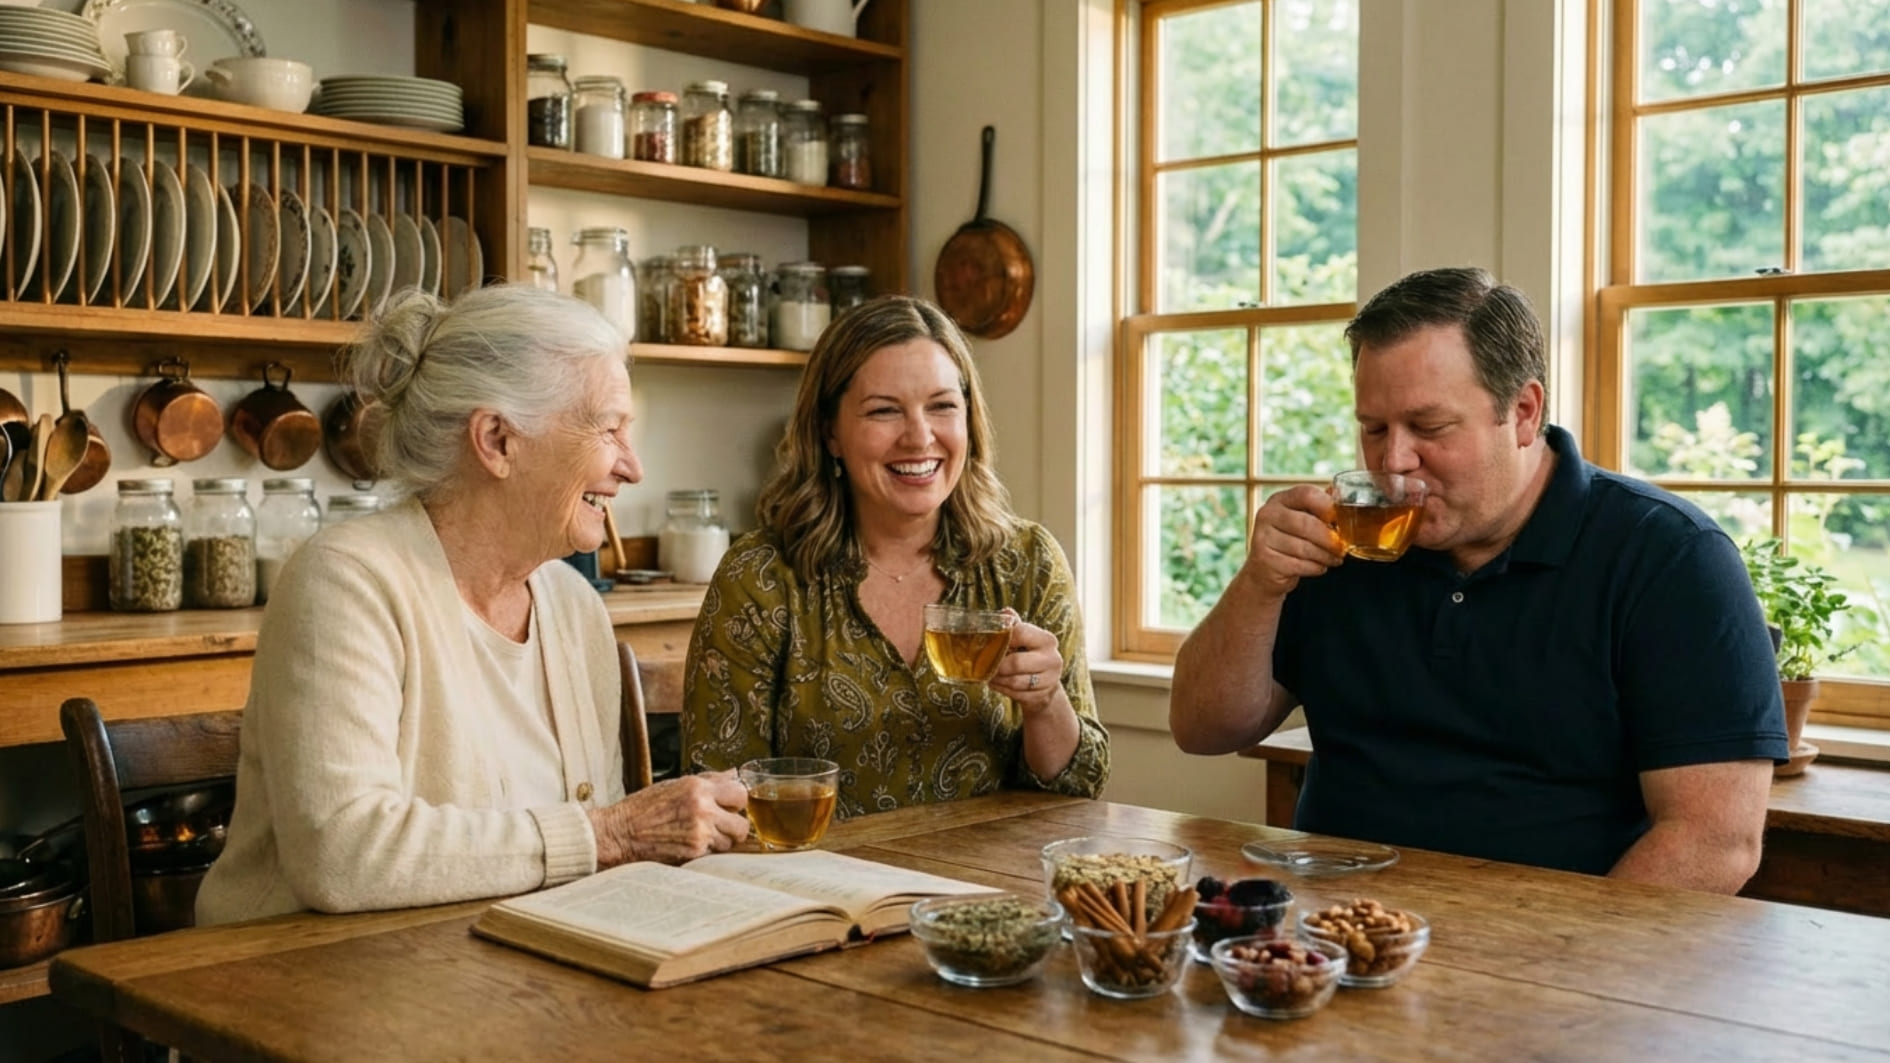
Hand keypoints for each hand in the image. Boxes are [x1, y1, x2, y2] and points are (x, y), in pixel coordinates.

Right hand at [589, 770, 749, 867]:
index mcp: (697, 788)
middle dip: (734, 825)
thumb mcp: (674, 785)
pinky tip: (688, 844)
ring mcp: (699, 833)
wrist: (619, 833)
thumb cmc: (643, 808)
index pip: (740, 793)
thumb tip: (734, 774)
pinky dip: (706, 851)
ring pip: (730, 842)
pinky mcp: (694, 853)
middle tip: (720, 825)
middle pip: (742, 823)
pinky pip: (714, 854)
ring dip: (720, 840)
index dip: (736, 801)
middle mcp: (702, 809)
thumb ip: (708, 780)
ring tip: (700, 835)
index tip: (729, 805)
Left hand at [989, 611, 1064, 715]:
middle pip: (1015, 662)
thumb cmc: (1031, 656)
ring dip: (997, 679)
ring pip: (1014, 681)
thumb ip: (1016, 626)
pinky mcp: (1043, 696)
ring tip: (989, 675)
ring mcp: (1050, 680)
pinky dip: (1003, 690)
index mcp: (1047, 640)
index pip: (1020, 633)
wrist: (1046, 684)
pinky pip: (1016, 694)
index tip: (991, 643)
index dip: (1002, 638)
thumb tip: (1004, 612)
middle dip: (997, 665)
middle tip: (985, 665)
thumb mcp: (1026, 639)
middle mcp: (1052, 659)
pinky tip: (997, 684)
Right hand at [1237, 485, 1343, 597]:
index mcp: (1279, 500)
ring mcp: (1263, 537)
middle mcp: (1267, 515)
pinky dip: (1315, 568)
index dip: (1327, 506)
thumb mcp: (1301, 519)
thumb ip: (1319, 507)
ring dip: (1325, 556)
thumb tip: (1339, 494)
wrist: (1264, 570)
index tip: (1339, 520)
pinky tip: (1319, 566)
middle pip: (1307, 524)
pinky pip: (1299, 565)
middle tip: (1341, 547)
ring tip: (1334, 559)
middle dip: (1329, 539)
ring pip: (1304, 548)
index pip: (1306, 494)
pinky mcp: (1265, 559)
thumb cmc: (1288, 542)